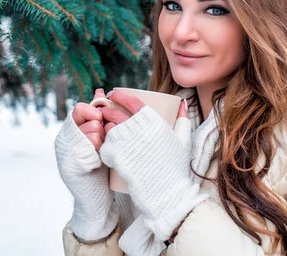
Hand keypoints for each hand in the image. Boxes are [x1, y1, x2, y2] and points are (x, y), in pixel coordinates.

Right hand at [54, 88, 118, 240]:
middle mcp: (64, 140)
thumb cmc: (100, 165)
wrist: (95, 198)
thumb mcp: (100, 137)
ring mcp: (64, 154)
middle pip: (85, 120)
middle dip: (99, 128)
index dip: (93, 112)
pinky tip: (96, 163)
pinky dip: (95, 156)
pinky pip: (87, 152)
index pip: (79, 109)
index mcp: (71, 130)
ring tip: (100, 152)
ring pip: (88, 134)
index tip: (101, 121)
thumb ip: (97, 116)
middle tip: (101, 141)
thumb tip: (101, 91)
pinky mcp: (69, 168)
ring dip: (99, 142)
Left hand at [99, 91, 206, 241]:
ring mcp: (124, 142)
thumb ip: (183, 120)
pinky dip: (104, 144)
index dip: (120, 95)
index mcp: (153, 121)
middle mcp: (137, 128)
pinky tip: (107, 145)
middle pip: (115, 112)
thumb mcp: (183, 141)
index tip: (114, 94)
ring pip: (107, 127)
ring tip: (106, 129)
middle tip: (106, 112)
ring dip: (104, 126)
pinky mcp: (115, 156)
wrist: (166, 192)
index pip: (131, 100)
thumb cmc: (175, 166)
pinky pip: (104, 144)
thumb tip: (182, 103)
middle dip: (107, 110)